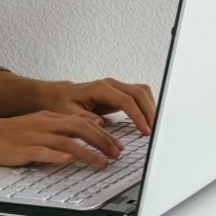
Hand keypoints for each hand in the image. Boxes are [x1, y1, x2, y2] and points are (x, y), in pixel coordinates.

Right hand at [0, 110, 124, 167]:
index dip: (102, 132)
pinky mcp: (22, 150)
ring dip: (88, 152)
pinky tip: (69, 162)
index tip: (116, 143)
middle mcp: (43, 124)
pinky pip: (43, 152)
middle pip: (79, 128)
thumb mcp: (34, 127)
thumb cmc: (5, 136)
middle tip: (117, 153)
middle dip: (102, 141)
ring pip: (66, 141)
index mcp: (47, 117)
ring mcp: (33, 136)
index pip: (81, 121)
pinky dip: (58, 157)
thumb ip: (55, 132)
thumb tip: (78, 142)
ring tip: (103, 163)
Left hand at [35, 77, 155, 134]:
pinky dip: (147, 106)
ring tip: (154, 127)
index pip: (125, 100)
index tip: (145, 131)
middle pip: (138, 93)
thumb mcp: (68, 113)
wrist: (61, 95)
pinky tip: (148, 120)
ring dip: (151, 108)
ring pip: (142, 92)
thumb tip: (100, 123)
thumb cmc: (63, 104)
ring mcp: (116, 86)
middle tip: (155, 131)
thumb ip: (83, 118)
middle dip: (149, 112)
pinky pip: (139, 95)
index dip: (138, 116)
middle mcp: (110, 84)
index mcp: (99, 88)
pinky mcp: (120, 92)